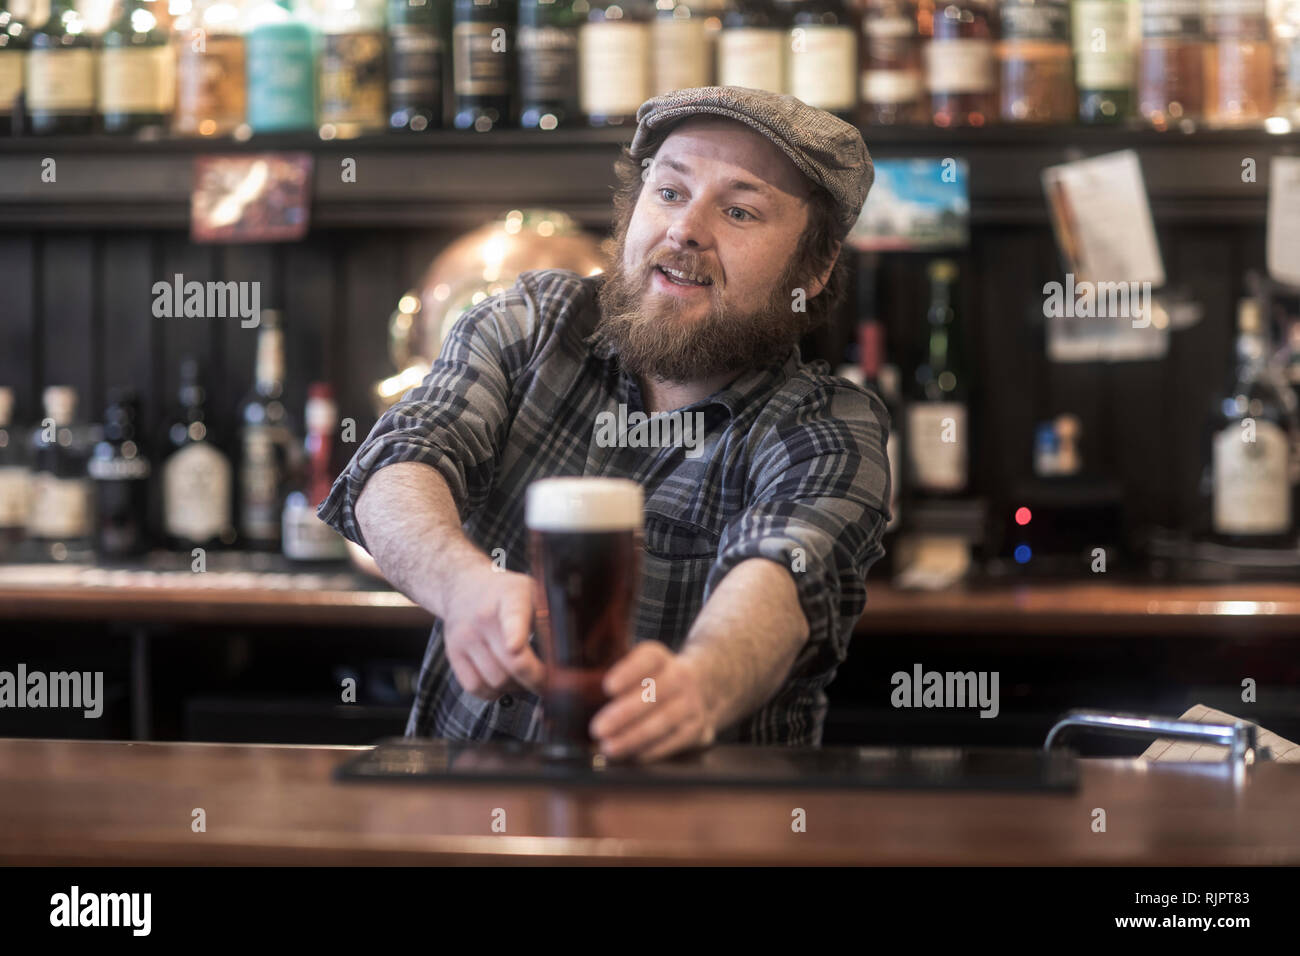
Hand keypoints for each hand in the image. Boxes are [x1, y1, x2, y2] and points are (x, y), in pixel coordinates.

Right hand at [441, 563, 544, 699]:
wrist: (463, 586)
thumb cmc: (506, 594)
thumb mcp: (533, 592)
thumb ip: (551, 616)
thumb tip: (572, 648)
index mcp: (510, 597)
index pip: (512, 617)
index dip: (514, 634)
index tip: (516, 647)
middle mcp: (483, 616)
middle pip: (510, 662)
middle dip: (536, 680)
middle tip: (550, 684)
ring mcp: (465, 636)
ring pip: (496, 681)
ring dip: (516, 686)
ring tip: (524, 674)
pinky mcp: (452, 653)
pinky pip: (475, 688)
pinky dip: (493, 692)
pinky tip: (504, 679)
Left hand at [590, 641, 716, 762]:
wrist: (706, 684)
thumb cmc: (655, 679)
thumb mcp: (638, 667)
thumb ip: (606, 676)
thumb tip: (558, 686)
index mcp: (659, 657)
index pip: (648, 658)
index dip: (629, 671)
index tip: (608, 687)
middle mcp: (679, 676)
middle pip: (654, 693)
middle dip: (624, 713)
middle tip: (597, 729)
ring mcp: (692, 703)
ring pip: (665, 719)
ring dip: (635, 735)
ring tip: (610, 747)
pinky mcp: (698, 728)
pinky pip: (676, 740)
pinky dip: (653, 749)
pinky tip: (633, 755)